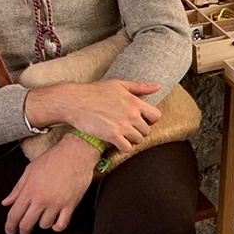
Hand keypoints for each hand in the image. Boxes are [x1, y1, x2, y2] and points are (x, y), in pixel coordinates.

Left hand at [2, 135, 98, 233]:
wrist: (75, 153)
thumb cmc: (52, 159)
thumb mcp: (30, 171)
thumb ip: (17, 188)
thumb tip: (6, 202)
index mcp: (29, 190)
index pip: (14, 214)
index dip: (10, 226)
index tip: (10, 231)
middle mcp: (41, 199)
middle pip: (27, 224)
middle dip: (23, 232)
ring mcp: (56, 203)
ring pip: (44, 225)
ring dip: (42, 224)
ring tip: (43, 218)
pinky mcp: (70, 205)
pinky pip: (62, 224)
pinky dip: (57, 227)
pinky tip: (55, 223)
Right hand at [25, 79, 162, 153]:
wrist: (75, 101)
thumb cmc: (95, 91)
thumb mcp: (119, 84)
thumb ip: (140, 87)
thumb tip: (158, 87)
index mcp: (134, 102)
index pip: (156, 116)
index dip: (150, 119)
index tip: (141, 120)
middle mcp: (131, 115)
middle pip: (146, 131)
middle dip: (139, 130)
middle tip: (128, 128)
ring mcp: (122, 126)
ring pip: (138, 140)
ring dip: (132, 139)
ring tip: (122, 134)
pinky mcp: (112, 136)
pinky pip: (127, 148)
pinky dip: (123, 146)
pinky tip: (117, 141)